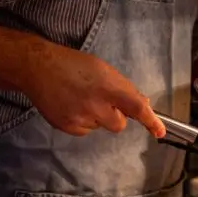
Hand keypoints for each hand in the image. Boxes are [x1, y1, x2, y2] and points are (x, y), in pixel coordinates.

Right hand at [21, 42, 164, 137]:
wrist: (38, 67)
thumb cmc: (74, 64)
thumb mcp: (104, 69)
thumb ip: (123, 88)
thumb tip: (142, 104)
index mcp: (108, 87)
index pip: (136, 107)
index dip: (151, 121)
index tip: (159, 132)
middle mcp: (95, 106)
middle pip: (119, 125)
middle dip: (116, 115)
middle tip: (103, 100)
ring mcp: (80, 118)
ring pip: (100, 126)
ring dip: (97, 117)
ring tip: (81, 98)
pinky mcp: (66, 127)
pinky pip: (85, 130)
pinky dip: (82, 121)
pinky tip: (71, 105)